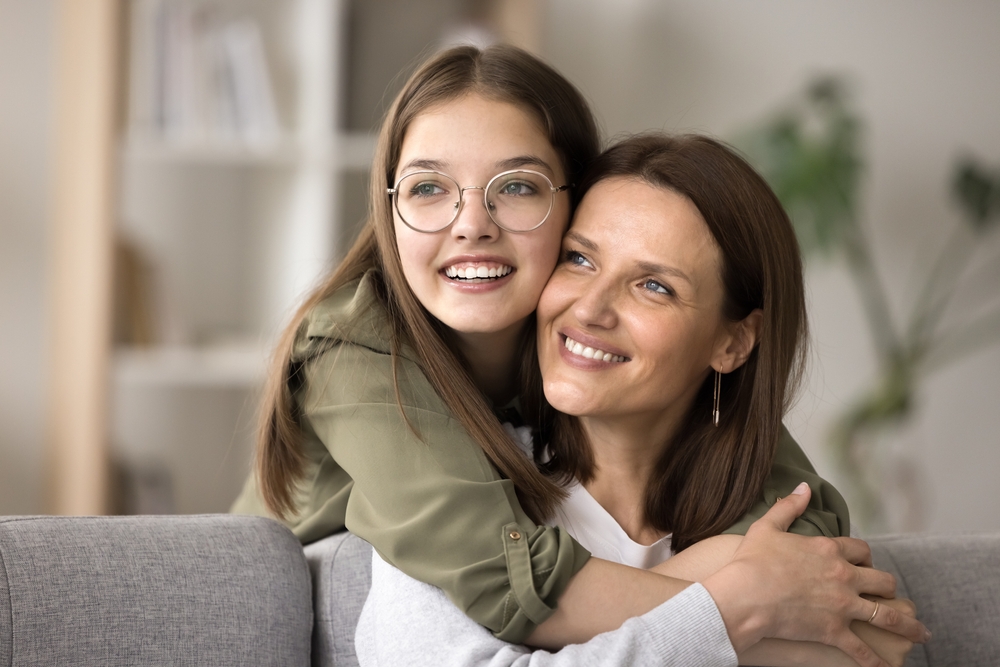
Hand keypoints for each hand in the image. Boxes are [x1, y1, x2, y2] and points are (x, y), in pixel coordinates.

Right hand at [703, 482, 929, 666]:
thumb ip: (788, 506)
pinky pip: (862, 649)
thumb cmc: (751, 562)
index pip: (861, 550)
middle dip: (888, 588)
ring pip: (886, 614)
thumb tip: (803, 487)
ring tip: (920, 633)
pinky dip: (875, 661)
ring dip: (907, 625)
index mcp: (829, 550)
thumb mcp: (767, 527)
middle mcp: (843, 575)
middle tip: (891, 596)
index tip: (864, 563)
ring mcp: (842, 605)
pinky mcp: (834, 631)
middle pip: (882, 580)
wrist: (745, 596)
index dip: (865, 556)